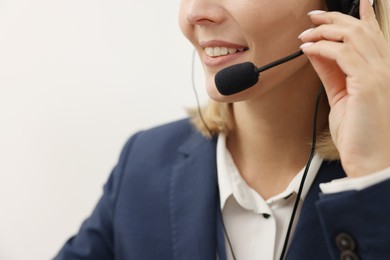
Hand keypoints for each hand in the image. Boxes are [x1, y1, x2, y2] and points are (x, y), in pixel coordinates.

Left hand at [299, 0, 389, 176]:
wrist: (371, 162)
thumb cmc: (359, 134)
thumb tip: (315, 52)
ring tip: (306, 33)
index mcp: (380, 72)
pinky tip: (308, 48)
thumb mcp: (341, 97)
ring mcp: (379, 75)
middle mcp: (384, 69)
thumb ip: (331, 73)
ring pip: (353, 37)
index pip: (372, 35)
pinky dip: (322, 47)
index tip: (342, 7)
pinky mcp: (369, 83)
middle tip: (313, 17)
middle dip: (335, 19)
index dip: (360, 16)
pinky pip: (342, 54)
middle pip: (361, 30)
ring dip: (325, 31)